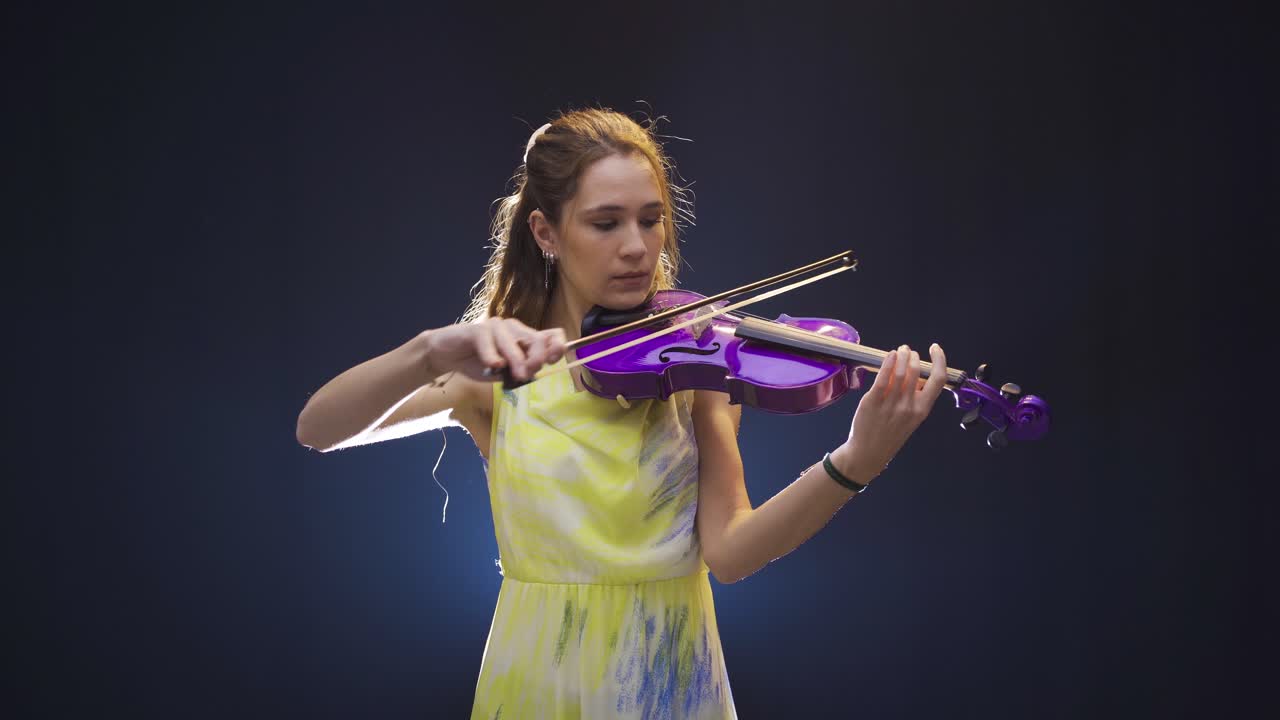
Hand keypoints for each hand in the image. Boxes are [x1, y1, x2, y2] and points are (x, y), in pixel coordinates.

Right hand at [422, 318, 566, 382]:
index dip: (557, 347)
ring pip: (513, 341)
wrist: (447, 354)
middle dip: (537, 358)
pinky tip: (494, 366)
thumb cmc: (478, 362)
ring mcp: (496, 327)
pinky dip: (493, 355)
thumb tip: (536, 372)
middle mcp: (514, 329)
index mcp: (525, 339)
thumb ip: (521, 370)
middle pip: (536, 339)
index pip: (552, 336)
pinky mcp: (477, 329)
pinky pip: (489, 341)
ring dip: (517, 360)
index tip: (552, 362)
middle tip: (529, 374)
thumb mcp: (505, 372)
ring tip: (518, 375)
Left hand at [831, 343, 948, 484]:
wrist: (868, 453)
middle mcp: (908, 406)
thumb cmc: (890, 434)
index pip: (938, 380)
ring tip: (900, 350)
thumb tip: (915, 372)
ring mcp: (890, 404)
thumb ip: (916, 397)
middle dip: (913, 355)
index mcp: (922, 410)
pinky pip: (882, 377)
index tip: (935, 349)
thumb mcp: (911, 419)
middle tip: (908, 350)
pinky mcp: (872, 401)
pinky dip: (887, 363)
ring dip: (901, 355)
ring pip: (900, 371)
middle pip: (916, 371)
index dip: (940, 360)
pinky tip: (889, 356)